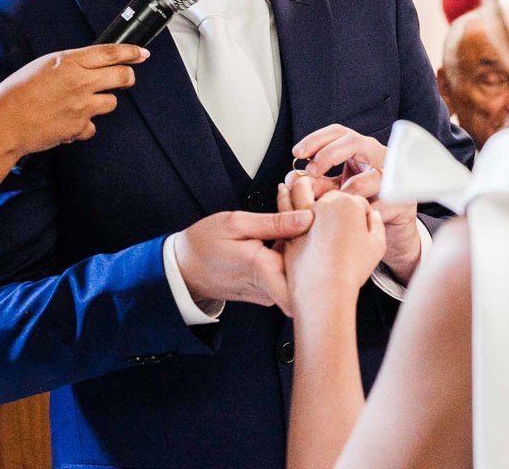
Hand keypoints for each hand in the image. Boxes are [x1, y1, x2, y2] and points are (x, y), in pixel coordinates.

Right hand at [0, 44, 148, 156]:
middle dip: (128, 77)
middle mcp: (80, 81)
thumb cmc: (14, 95)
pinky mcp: (79, 126)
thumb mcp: (41, 67)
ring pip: (112, 102)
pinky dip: (85, 125)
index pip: (110, 53)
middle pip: (122, 77)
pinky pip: (93, 126)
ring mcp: (82, 105)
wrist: (3, 125)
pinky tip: (70, 122)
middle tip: (126, 78)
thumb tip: (86, 67)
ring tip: (85, 103)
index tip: (142, 53)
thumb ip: (68, 66)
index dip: (131, 52)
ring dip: (104, 102)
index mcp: (68, 62)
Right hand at [176, 209, 314, 315]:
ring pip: (299, 270)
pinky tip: (284, 234)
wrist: (183, 270)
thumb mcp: (236, 223)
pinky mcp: (268, 292)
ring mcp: (270, 293)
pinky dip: (290, 253)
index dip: (324, 247)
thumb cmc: (204, 244)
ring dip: (302, 246)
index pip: (310, 271)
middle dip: (316, 242)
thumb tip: (308, 217)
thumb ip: (274, 222)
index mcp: (264, 269)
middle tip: (311, 214)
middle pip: (309, 268)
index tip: (325, 225)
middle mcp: (271, 288)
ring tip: (295, 220)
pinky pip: (287, 272)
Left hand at [278, 177, 384, 320]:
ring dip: (303, 183)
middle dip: (334, 197)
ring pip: (302, 188)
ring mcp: (305, 214)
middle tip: (336, 208)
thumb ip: (376, 225)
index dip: (362, 213)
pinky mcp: (290, 228)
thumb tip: (373, 216)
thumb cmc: (351, 269)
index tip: (361, 226)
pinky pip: (284, 205)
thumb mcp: (377, 245)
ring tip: (301, 181)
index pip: (357, 200)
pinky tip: (283, 194)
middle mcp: (326, 204)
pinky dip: (284, 197)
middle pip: (331, 193)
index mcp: (349, 204)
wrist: (326, 289)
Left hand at [288, 124, 421, 283]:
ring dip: (350, 188)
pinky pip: (384, 204)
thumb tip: (292, 178)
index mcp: (361, 151)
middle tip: (312, 171)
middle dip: (330, 154)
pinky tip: (356, 219)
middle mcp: (379, 158)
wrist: (392, 235)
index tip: (297, 153)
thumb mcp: (336, 193)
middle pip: (355, 142)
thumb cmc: (364, 207)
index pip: (338, 133)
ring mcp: (395, 179)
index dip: (317, 139)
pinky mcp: (404, 202)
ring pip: (373, 174)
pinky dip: (367, 211)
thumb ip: (317, 184)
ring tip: (338, 200)